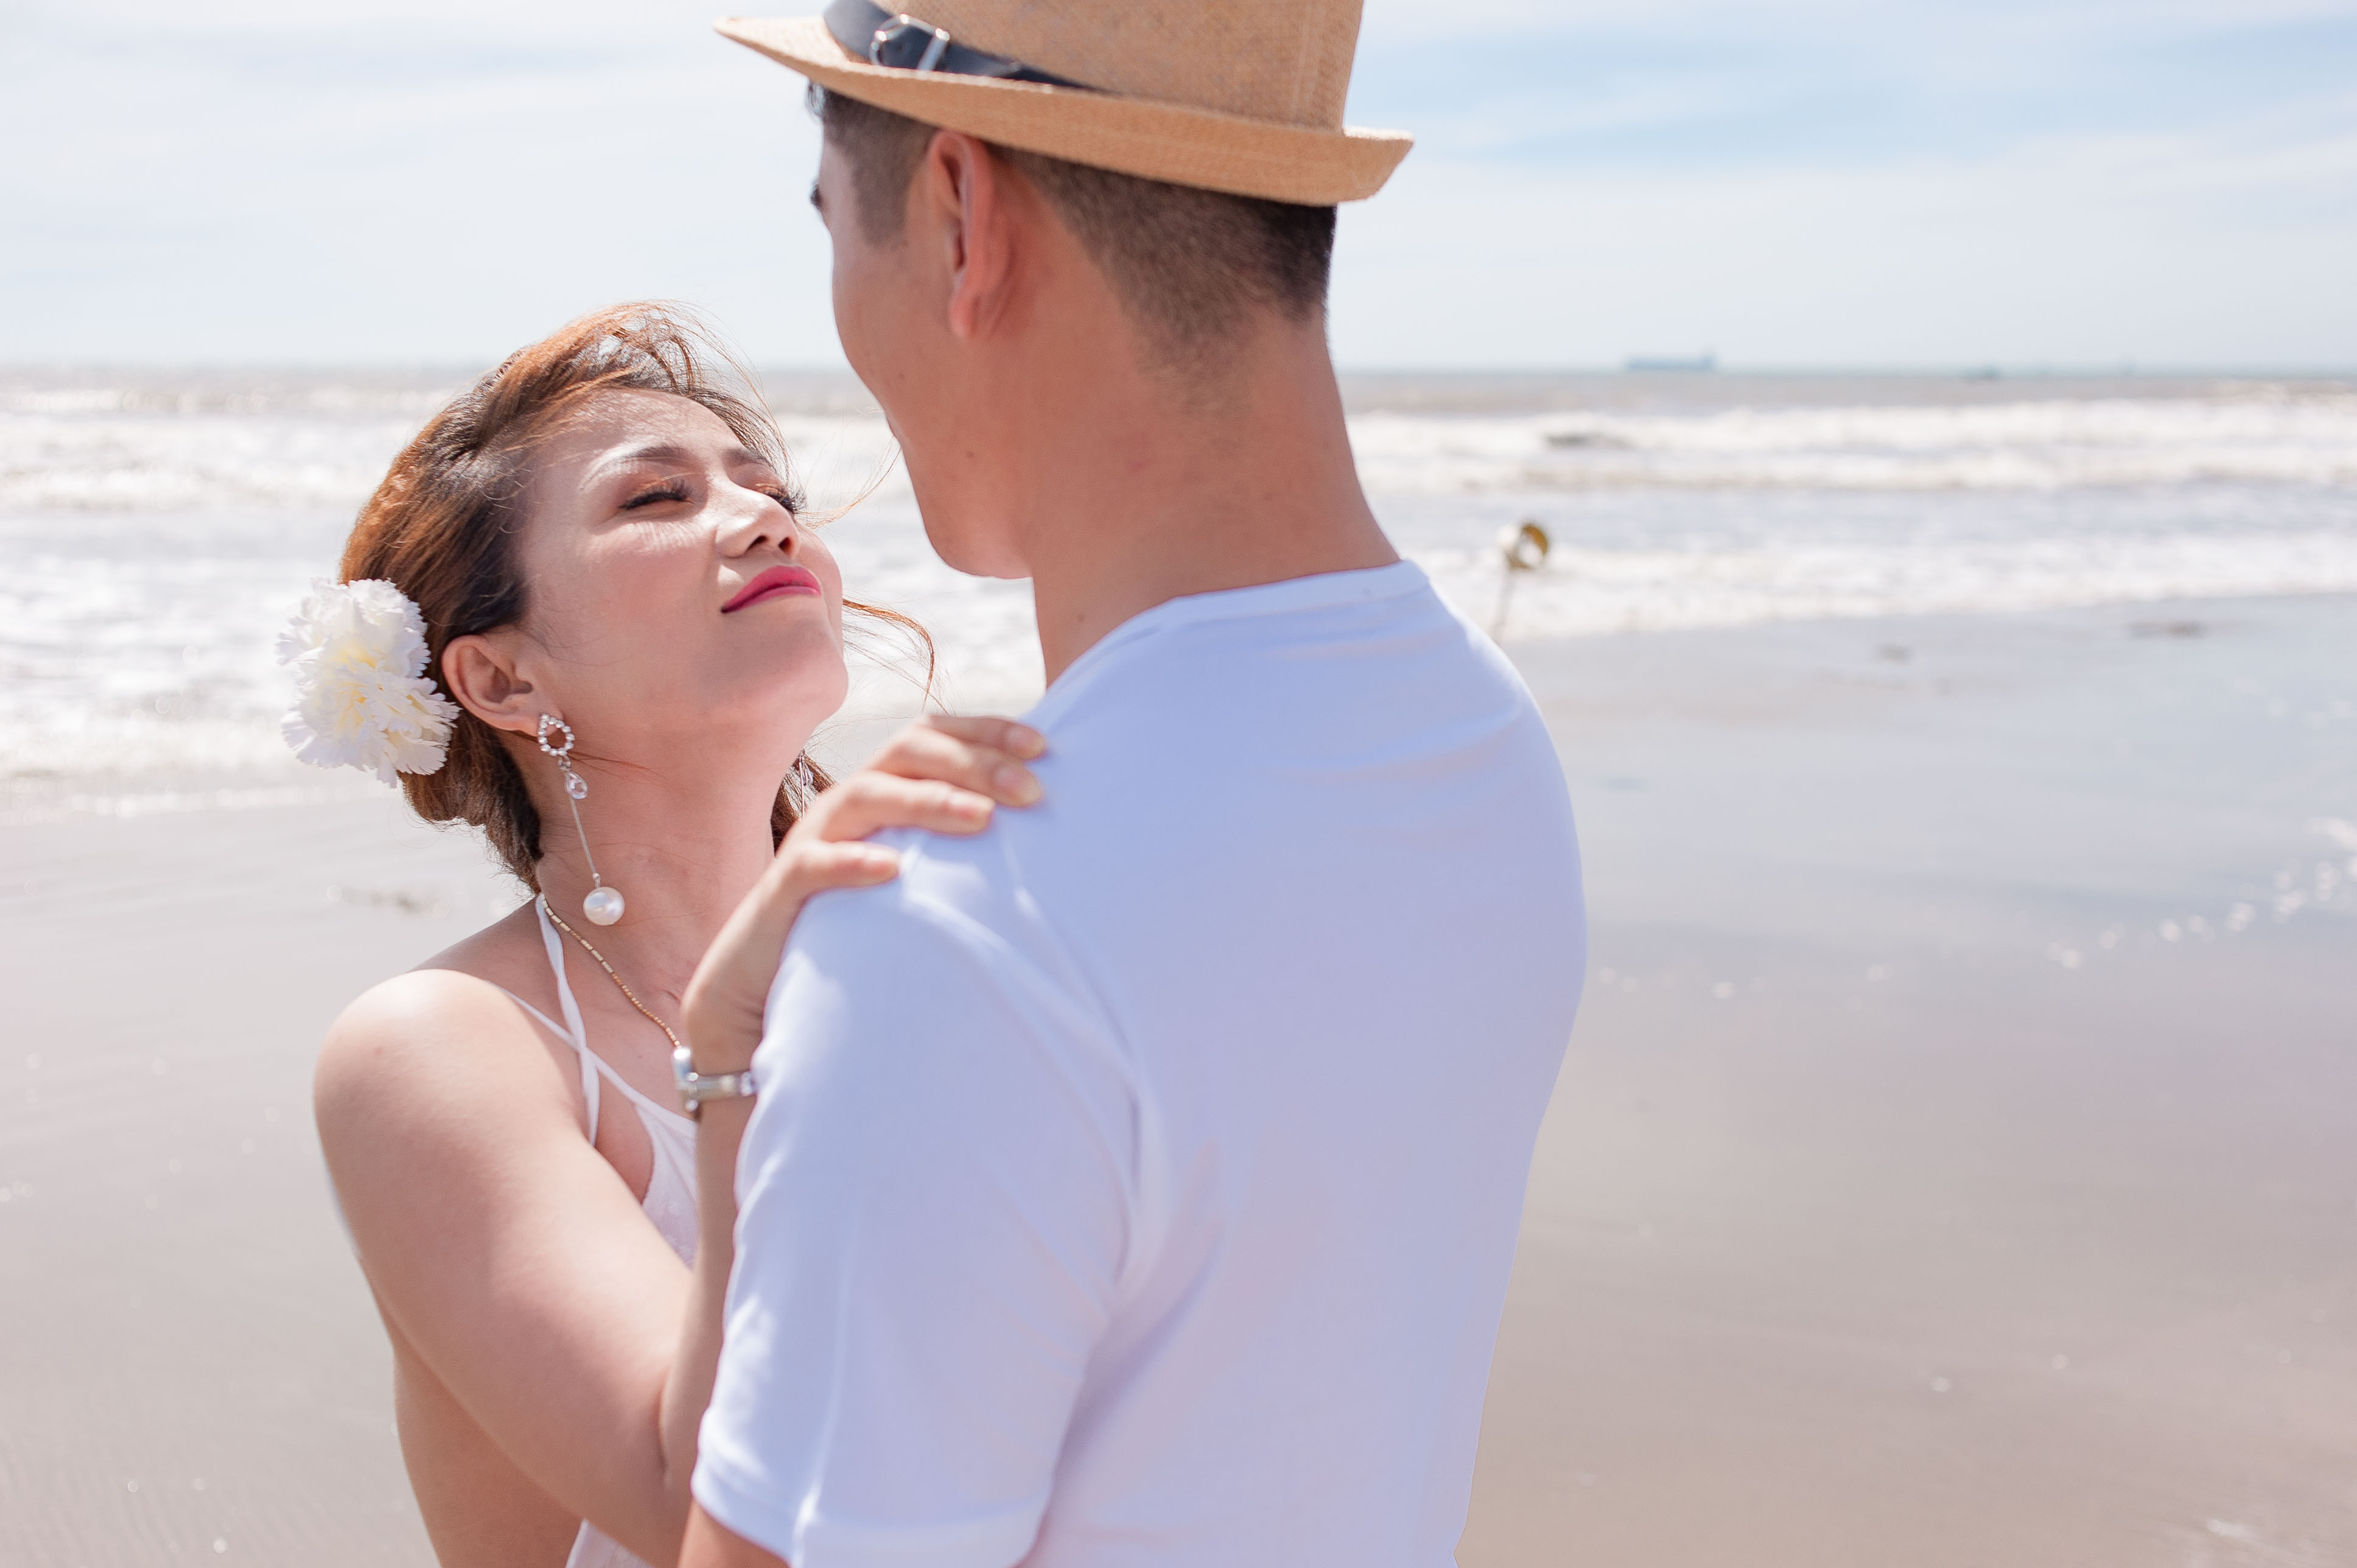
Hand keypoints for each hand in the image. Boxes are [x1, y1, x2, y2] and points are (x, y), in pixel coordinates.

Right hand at [681, 716, 1046, 1071]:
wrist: (762, 983)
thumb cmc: (857, 926)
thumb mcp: (914, 877)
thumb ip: (958, 849)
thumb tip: (1043, 839)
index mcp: (882, 792)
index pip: (932, 736)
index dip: (986, 732)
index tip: (1044, 747)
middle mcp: (847, 805)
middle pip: (907, 751)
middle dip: (973, 762)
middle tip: (1031, 791)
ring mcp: (813, 842)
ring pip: (865, 795)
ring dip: (927, 800)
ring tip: (982, 818)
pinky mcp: (782, 891)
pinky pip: (813, 865)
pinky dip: (851, 861)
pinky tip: (891, 869)